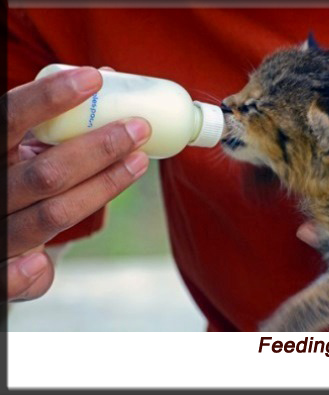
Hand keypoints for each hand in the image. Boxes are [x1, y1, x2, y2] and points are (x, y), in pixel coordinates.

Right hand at [2, 66, 150, 301]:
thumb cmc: (13, 178)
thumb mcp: (21, 146)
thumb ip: (54, 120)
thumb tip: (109, 76)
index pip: (11, 117)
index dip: (50, 98)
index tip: (96, 78)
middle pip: (47, 172)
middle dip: (99, 149)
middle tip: (140, 128)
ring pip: (51, 215)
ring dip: (102, 190)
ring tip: (139, 162)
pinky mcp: (0, 270)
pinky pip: (9, 279)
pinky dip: (26, 275)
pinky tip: (41, 265)